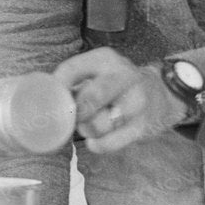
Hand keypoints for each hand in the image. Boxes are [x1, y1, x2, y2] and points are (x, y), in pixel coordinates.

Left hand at [53, 48, 184, 153]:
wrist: (163, 94)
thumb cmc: (118, 85)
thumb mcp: (100, 71)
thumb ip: (74, 82)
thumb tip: (41, 99)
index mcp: (106, 59)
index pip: (71, 70)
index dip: (56, 88)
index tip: (50, 99)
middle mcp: (124, 77)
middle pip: (90, 98)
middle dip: (75, 112)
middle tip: (71, 117)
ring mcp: (136, 103)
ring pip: (98, 124)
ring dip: (86, 129)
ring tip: (88, 126)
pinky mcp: (142, 127)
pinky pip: (108, 143)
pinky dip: (97, 144)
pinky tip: (97, 139)